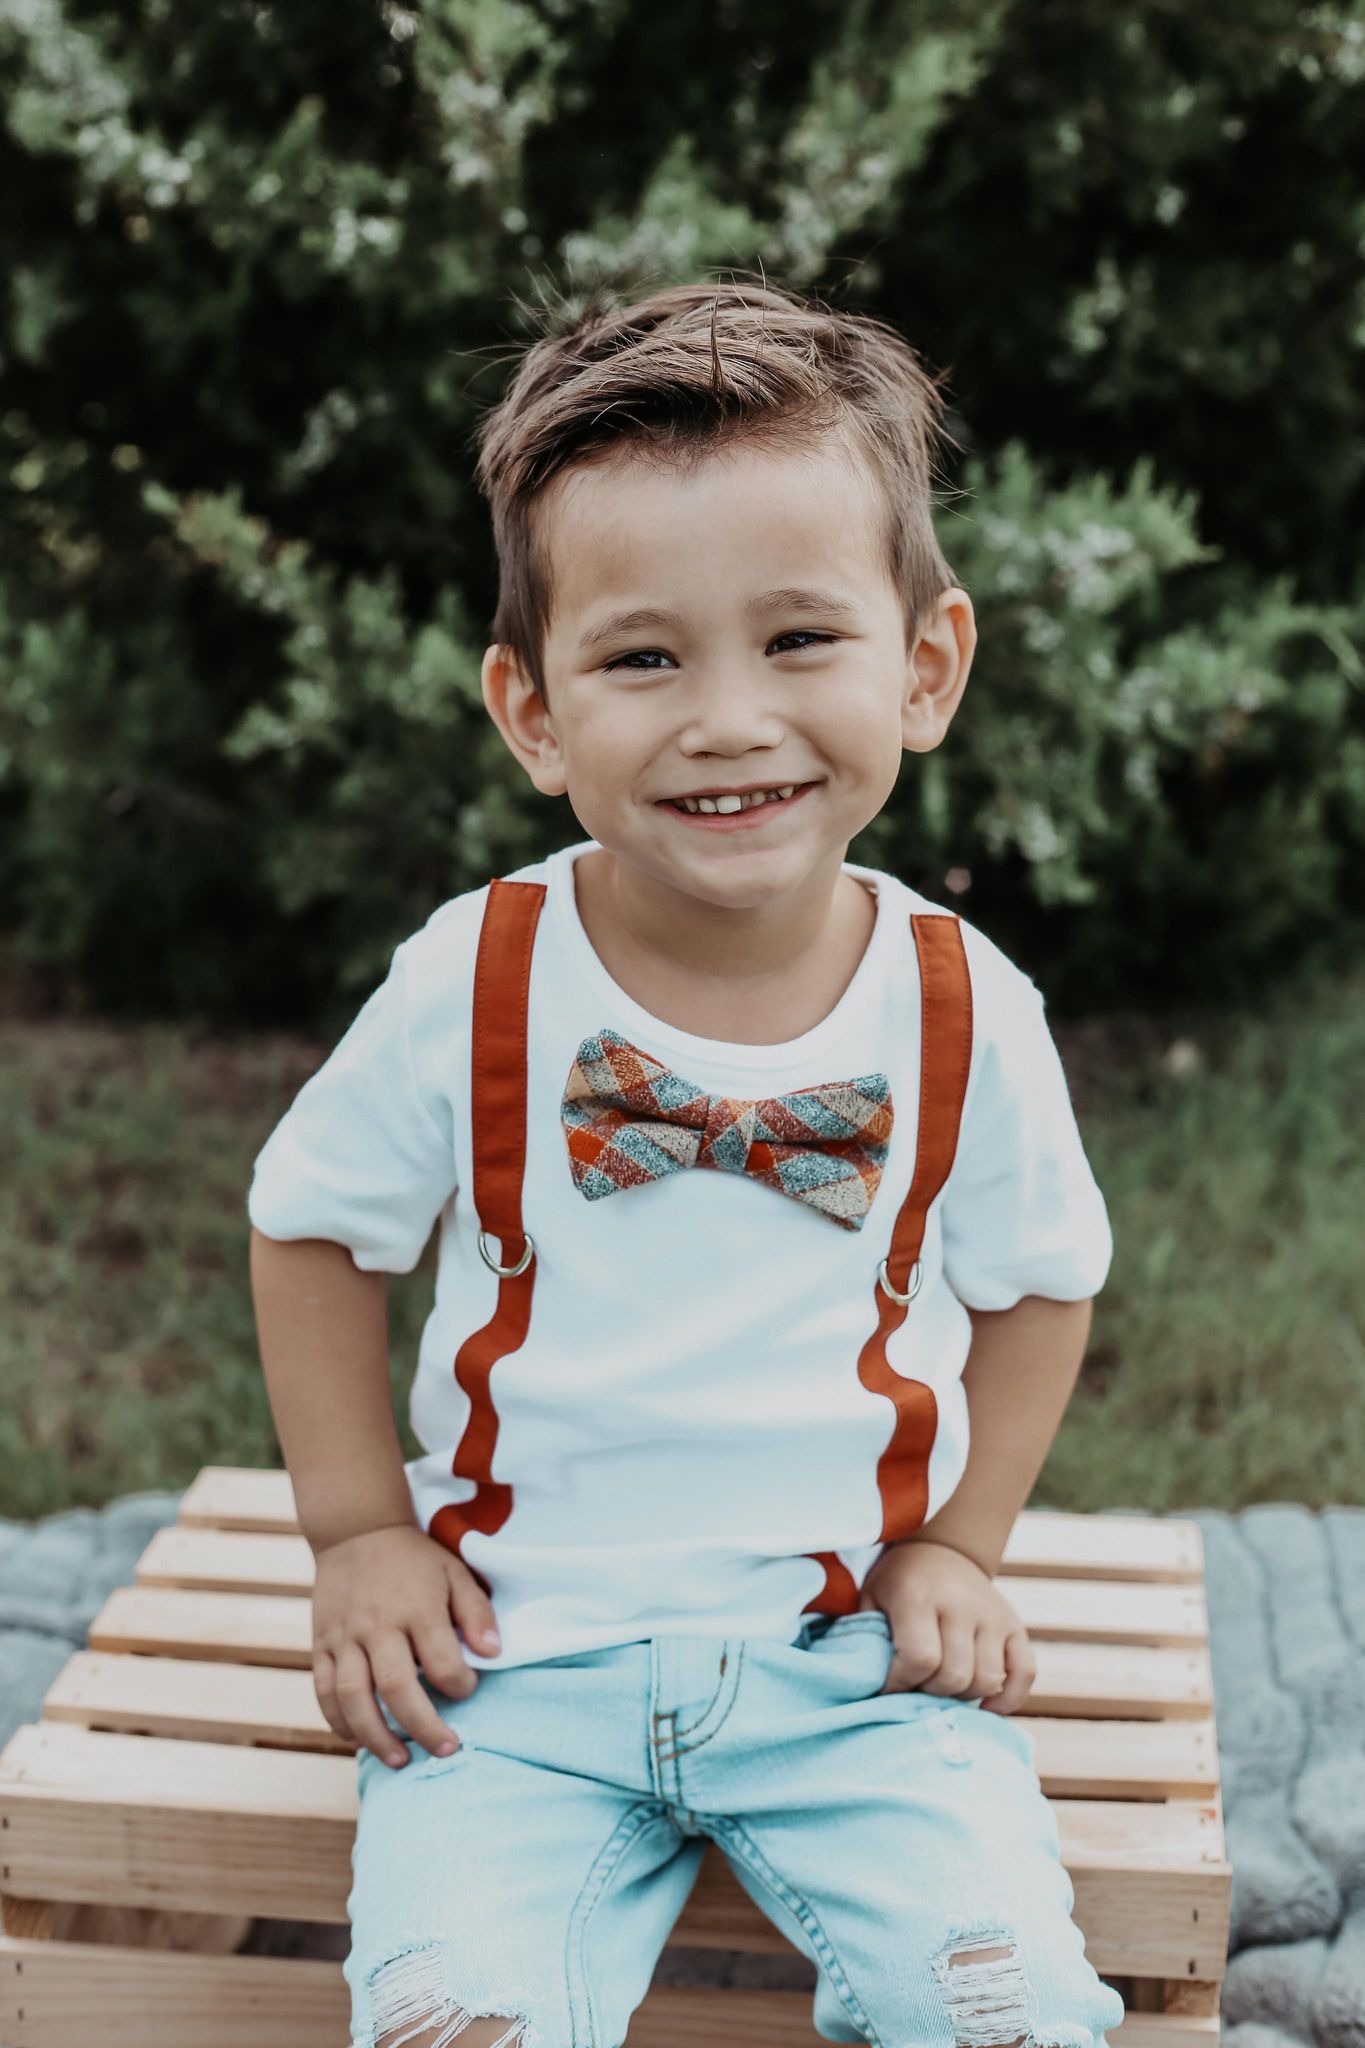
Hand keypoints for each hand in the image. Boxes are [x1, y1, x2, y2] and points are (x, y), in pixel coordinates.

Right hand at [311, 1524, 501, 1770]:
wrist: (356, 1532)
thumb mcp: (454, 1572)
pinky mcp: (320, 1644)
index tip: (468, 1688)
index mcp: (416, 1607)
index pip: (441, 1660)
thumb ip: (477, 1612)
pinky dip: (339, 1722)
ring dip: (376, 1735)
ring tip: (400, 1760)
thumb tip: (493, 1653)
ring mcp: (344, 1637)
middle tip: (446, 1750)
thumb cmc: (414, 1560)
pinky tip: (359, 1740)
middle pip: (395, 1686)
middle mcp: (377, 1625)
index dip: (460, 1684)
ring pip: (352, 1696)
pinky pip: (323, 1691)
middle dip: (422, 1726)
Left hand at [858, 1538, 1035, 1714]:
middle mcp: (962, 1603)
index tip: (888, 1688)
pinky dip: (1008, 1699)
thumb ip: (867, 1638)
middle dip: (929, 1693)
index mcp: (919, 1595)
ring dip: (962, 1697)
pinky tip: (984, 1706)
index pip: (920, 1658)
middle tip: (915, 1687)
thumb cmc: (898, 1582)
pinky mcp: (1015, 1625)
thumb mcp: (871, 1598)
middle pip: (954, 1675)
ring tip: (941, 1688)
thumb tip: (868, 1687)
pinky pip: (1025, 1673)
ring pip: (987, 1681)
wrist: (940, 1550)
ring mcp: (993, 1614)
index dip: (900, 1685)